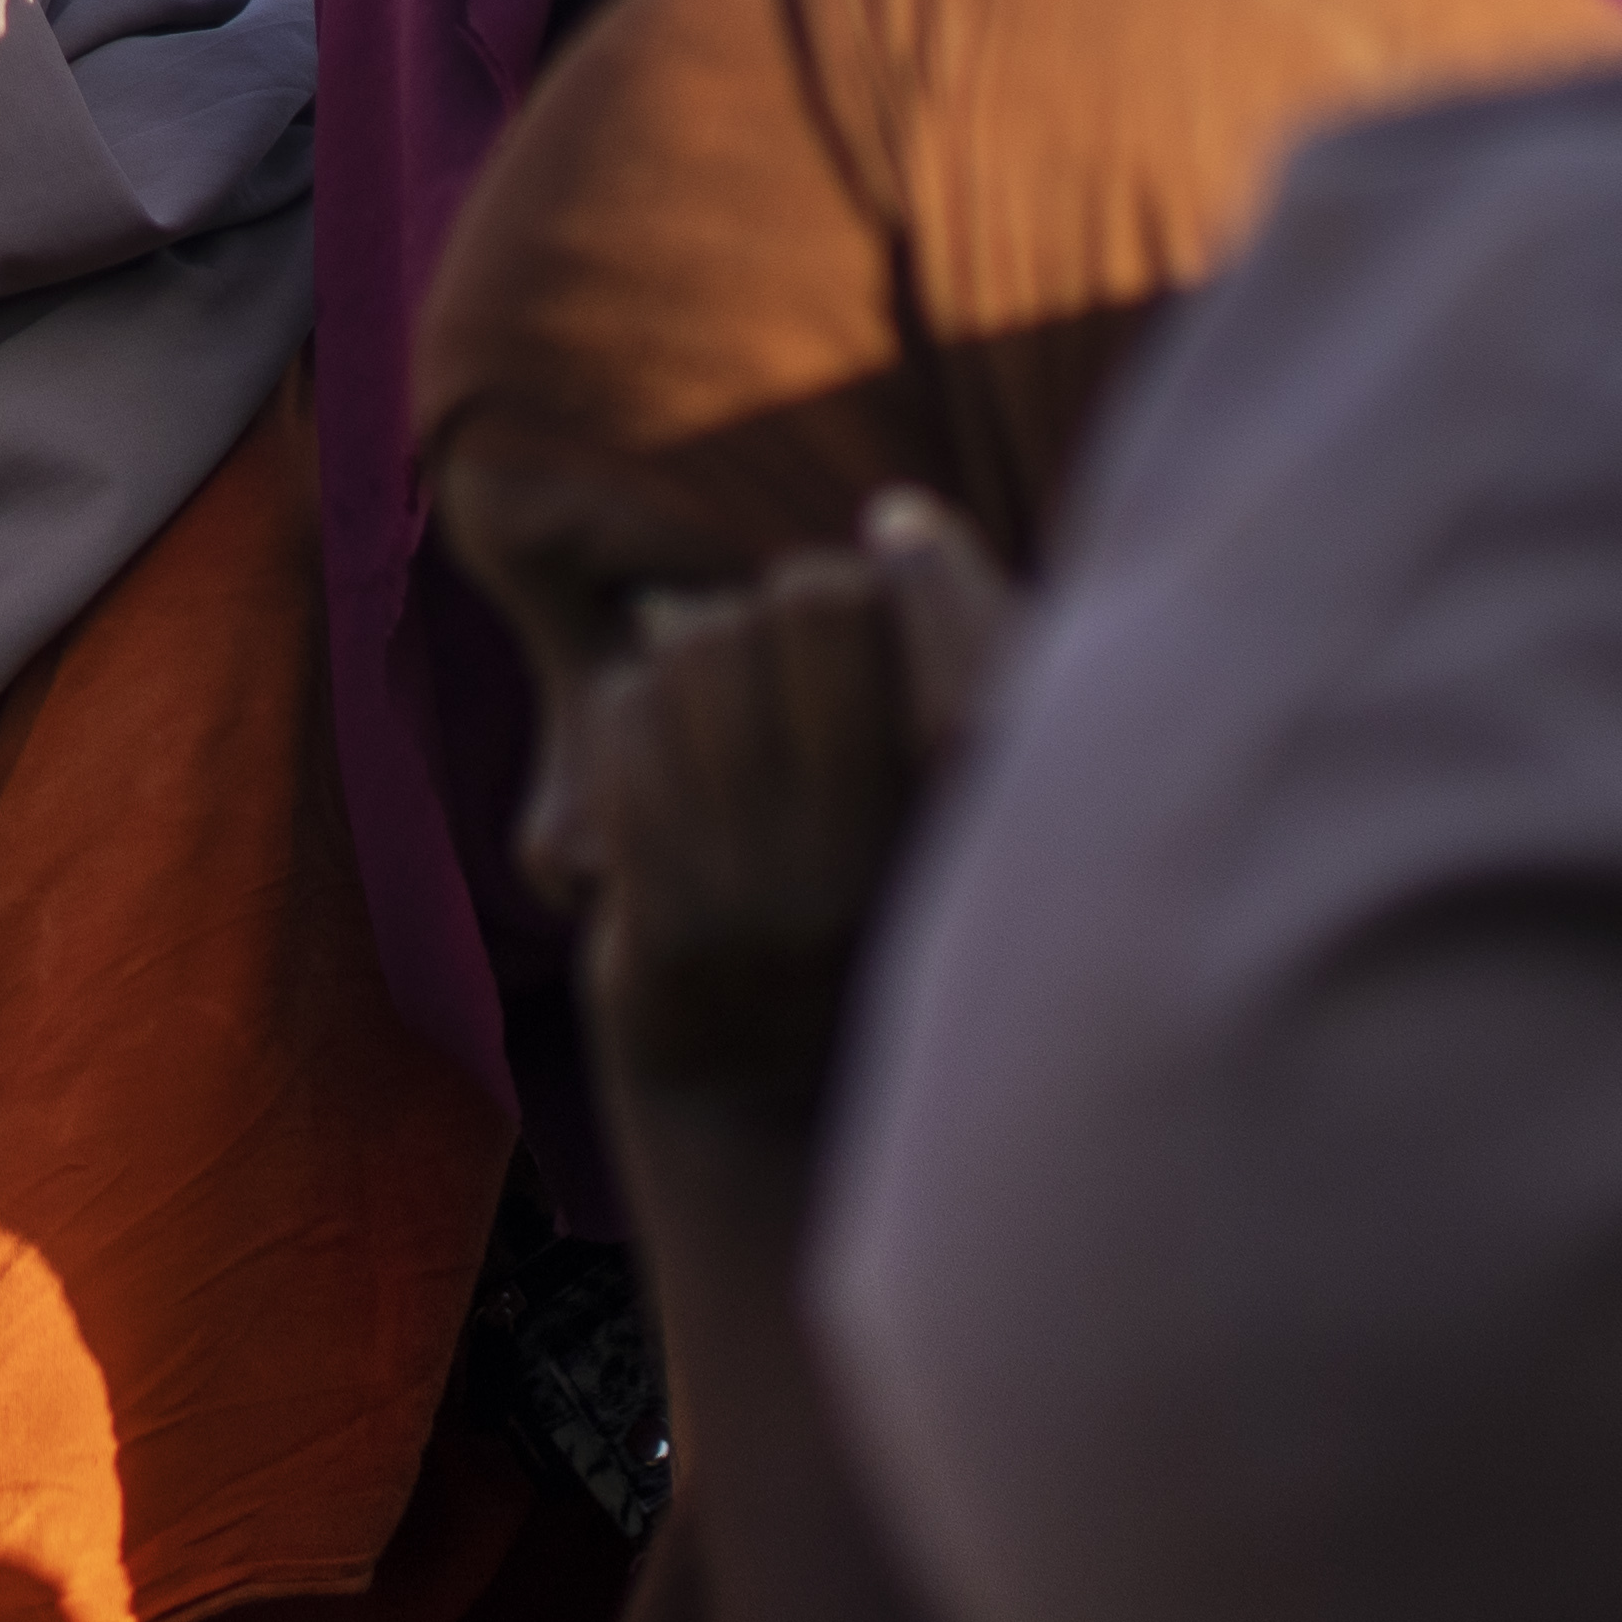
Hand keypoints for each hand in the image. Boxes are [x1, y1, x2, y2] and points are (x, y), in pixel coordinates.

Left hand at [567, 491, 1023, 1110]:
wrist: (777, 1103)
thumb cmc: (890, 899)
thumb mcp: (976, 793)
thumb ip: (978, 654)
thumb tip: (896, 518)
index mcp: (993, 832)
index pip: (938, 623)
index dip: (919, 568)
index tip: (901, 549)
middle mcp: (892, 873)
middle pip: (810, 603)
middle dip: (796, 602)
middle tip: (798, 649)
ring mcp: (776, 905)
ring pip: (701, 647)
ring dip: (706, 650)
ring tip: (733, 707)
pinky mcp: (676, 931)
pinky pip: (628, 718)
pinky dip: (640, 708)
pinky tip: (675, 759)